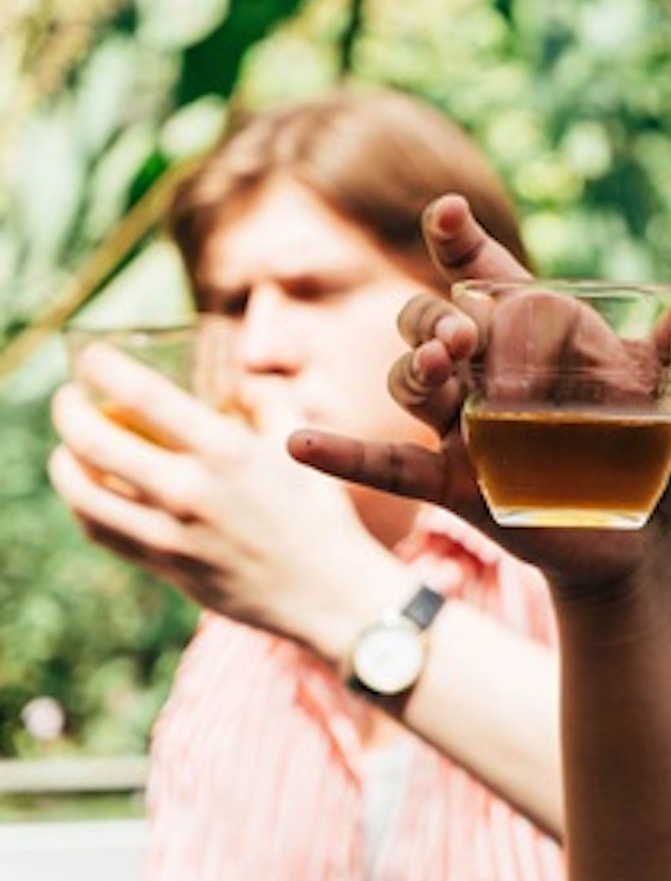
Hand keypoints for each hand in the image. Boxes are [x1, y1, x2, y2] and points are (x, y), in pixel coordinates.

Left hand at [49, 345, 396, 653]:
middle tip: (69, 398)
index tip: (93, 357)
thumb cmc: (320, 512)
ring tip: (69, 447)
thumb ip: (268, 401)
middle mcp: (190, 490)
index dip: (103, 367)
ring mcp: (171, 534)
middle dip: (68, 410)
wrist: (328, 591)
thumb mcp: (301, 443)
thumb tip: (242, 378)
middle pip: (93, 441)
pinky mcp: (165, 566)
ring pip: (83, 492)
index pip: (142, 395)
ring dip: (64, 461)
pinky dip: (83, 505)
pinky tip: (89, 491)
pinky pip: (101, 532)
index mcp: (227, 450)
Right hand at [289, 194, 670, 593]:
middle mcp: (486, 369)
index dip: (459, 241)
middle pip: (428, 318)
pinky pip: (383, 465)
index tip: (447, 214)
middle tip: (463, 333)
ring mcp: (461, 424)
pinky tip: (297, 445)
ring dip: (411, 369)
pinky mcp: (451, 481)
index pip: (484, 271)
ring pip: (407, 381)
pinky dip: (339, 454)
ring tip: (442, 369)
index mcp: (534, 331)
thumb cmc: (655, 448)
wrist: (639, 536)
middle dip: (433, 315)